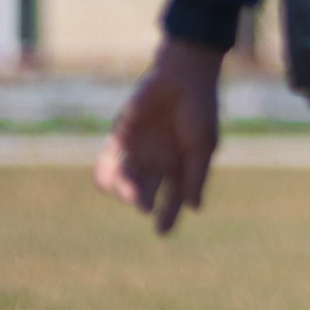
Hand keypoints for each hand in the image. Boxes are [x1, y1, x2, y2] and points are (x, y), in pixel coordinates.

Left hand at [94, 38, 225, 234]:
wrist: (181, 77)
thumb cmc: (199, 110)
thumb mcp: (203, 146)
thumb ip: (196, 176)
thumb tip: (193, 208)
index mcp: (181, 166)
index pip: (174, 199)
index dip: (168, 216)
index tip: (161, 232)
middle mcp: (158, 162)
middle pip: (146, 192)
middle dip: (142, 201)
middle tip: (142, 205)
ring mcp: (138, 151)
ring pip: (125, 180)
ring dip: (124, 190)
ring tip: (128, 193)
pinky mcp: (121, 137)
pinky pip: (109, 161)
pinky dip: (106, 174)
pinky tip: (107, 183)